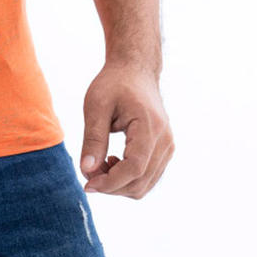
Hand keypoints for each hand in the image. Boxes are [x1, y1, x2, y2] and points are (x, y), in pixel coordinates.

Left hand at [79, 60, 173, 197]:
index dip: (110, 182)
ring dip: (119, 184)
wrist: (135, 71)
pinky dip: (128, 178)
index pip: (134, 168)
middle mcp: (165, 140)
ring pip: (145, 184)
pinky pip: (149, 176)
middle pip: (140, 181)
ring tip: (99, 164)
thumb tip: (87, 170)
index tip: (88, 184)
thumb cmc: (113, 84)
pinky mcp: (165, 150)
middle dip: (112, 186)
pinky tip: (111, 161)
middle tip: (88, 173)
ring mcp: (168, 146)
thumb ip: (93, 139)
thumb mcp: (96, 106)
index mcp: (149, 126)